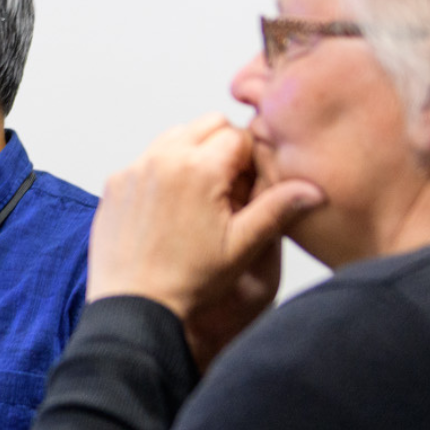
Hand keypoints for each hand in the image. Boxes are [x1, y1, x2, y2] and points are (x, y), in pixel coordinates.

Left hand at [89, 116, 324, 369]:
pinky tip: (172, 207)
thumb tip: (313, 190)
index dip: (252, 160)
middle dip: (225, 147)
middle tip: (229, 189)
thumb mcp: (242, 246)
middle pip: (208, 124)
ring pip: (177, 135)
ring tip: (202, 197)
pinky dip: (164, 170)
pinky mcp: (117, 182)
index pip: (239, 135)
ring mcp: (135, 169)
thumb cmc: (187, 281)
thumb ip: (278, 210)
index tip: (249, 188)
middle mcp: (163, 159)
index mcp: (198, 170)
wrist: (134, 305)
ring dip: (194, 153)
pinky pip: (148, 158)